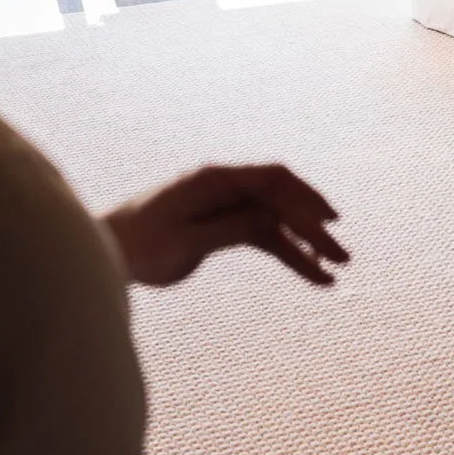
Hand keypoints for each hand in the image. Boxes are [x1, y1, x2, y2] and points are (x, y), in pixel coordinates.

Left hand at [101, 164, 347, 287]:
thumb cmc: (140, 243)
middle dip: (313, 228)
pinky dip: (287, 254)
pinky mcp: (224, 228)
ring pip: (277, 223)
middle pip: (281, 202)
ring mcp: (227, 207)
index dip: (305, 197)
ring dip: (305, 245)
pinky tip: (311, 274)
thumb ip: (229, 228)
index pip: (272, 179)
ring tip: (333, 272)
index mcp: (214, 180)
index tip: (330, 222)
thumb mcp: (185, 240)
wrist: (109, 254)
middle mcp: (225, 188)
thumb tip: (272, 221)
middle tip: (343, 258)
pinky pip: (264, 238)